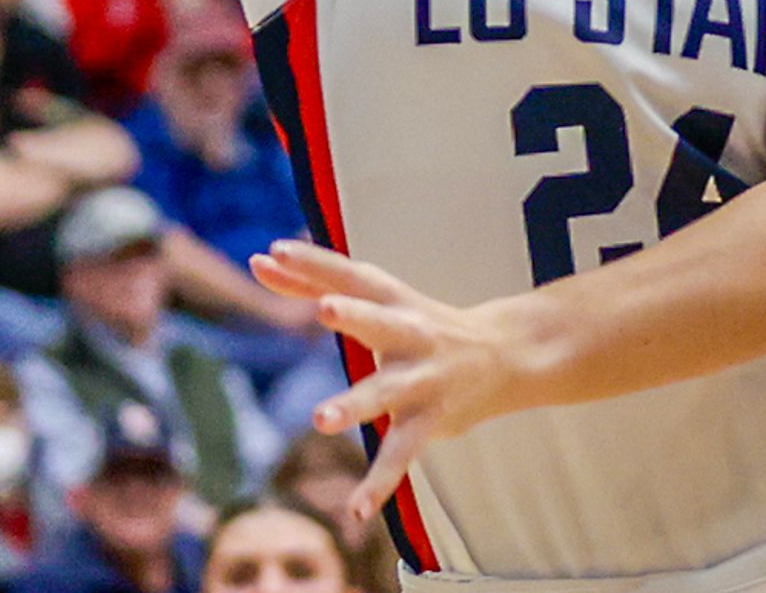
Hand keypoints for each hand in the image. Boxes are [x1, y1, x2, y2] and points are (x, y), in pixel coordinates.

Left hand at [253, 242, 544, 523]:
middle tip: (324, 308)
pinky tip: (356, 512)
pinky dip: (379, 484)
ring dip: (355, 404)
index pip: (351, 275)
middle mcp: (410, 333)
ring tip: (320, 419)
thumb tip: (258, 261)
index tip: (276, 252)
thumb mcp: (379, 298)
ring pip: (386, 392)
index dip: (316, 264)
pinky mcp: (430, 420)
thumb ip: (316, 283)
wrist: (507, 354)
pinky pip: (401, 455)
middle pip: (379, 322)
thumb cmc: (420, 322)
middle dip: (354, 316)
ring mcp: (422, 378)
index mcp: (394, 298)